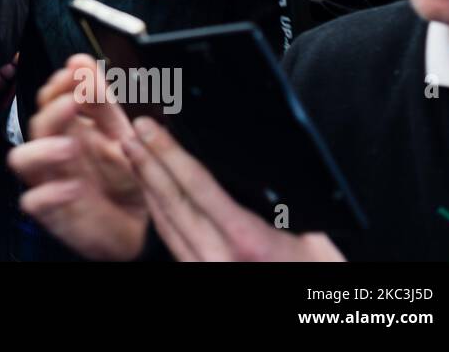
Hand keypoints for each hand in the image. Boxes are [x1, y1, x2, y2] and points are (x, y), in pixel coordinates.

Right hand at [8, 55, 147, 260]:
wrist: (144, 226)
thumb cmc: (128, 179)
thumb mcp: (121, 133)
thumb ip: (102, 100)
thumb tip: (81, 61)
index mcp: (71, 129)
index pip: (51, 98)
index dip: (59, 84)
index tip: (75, 72)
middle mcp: (56, 152)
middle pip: (37, 124)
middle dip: (53, 110)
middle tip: (74, 102)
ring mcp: (51, 181)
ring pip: (22, 159)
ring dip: (42, 150)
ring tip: (70, 148)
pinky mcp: (52, 213)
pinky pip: (34, 202)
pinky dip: (49, 195)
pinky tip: (74, 189)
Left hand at [124, 116, 343, 260]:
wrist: (312, 319)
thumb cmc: (317, 276)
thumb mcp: (309, 235)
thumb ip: (275, 203)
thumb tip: (247, 166)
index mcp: (248, 241)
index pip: (197, 186)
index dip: (168, 153)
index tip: (149, 128)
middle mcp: (219, 258)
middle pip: (172, 202)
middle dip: (148, 164)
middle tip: (131, 134)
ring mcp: (205, 270)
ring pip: (166, 223)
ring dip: (148, 186)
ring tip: (135, 156)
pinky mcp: (200, 276)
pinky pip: (172, 242)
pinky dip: (159, 214)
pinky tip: (153, 196)